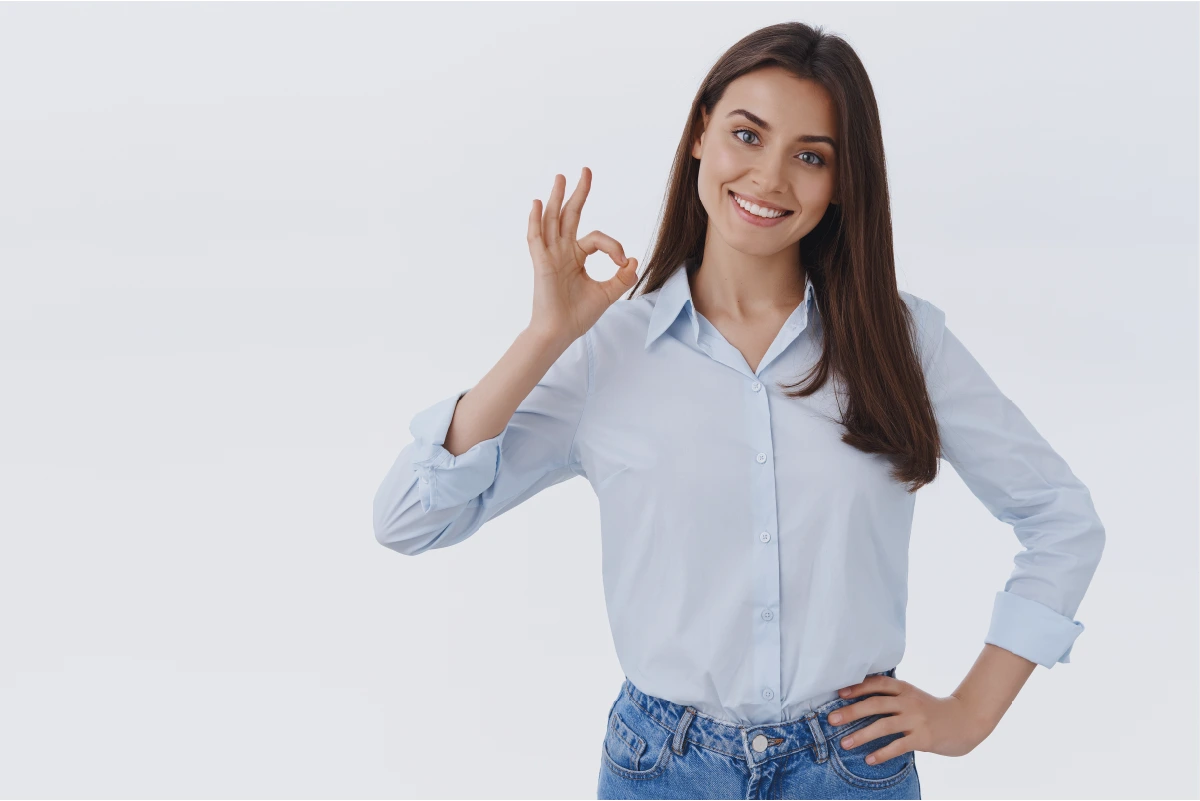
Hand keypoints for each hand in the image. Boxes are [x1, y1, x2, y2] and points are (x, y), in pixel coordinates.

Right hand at [526, 167, 638, 343]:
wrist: (560, 333)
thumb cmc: (577, 315)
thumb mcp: (607, 294)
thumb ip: (622, 277)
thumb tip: (634, 260)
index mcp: (576, 256)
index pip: (596, 238)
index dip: (614, 246)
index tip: (623, 263)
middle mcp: (562, 252)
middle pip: (570, 216)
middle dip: (578, 193)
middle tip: (585, 171)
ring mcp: (550, 256)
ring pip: (553, 221)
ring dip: (556, 198)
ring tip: (561, 178)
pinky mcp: (541, 263)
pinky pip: (536, 238)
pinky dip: (535, 221)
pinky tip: (536, 204)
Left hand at [827, 674, 993, 765]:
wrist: (965, 720)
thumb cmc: (932, 710)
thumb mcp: (913, 696)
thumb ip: (893, 697)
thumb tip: (860, 701)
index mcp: (905, 688)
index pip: (877, 684)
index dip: (857, 687)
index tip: (839, 693)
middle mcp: (909, 701)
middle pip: (875, 704)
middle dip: (851, 711)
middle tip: (832, 719)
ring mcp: (916, 720)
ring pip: (884, 725)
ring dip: (862, 735)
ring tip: (844, 743)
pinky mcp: (923, 738)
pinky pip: (898, 746)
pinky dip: (882, 753)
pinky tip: (869, 759)